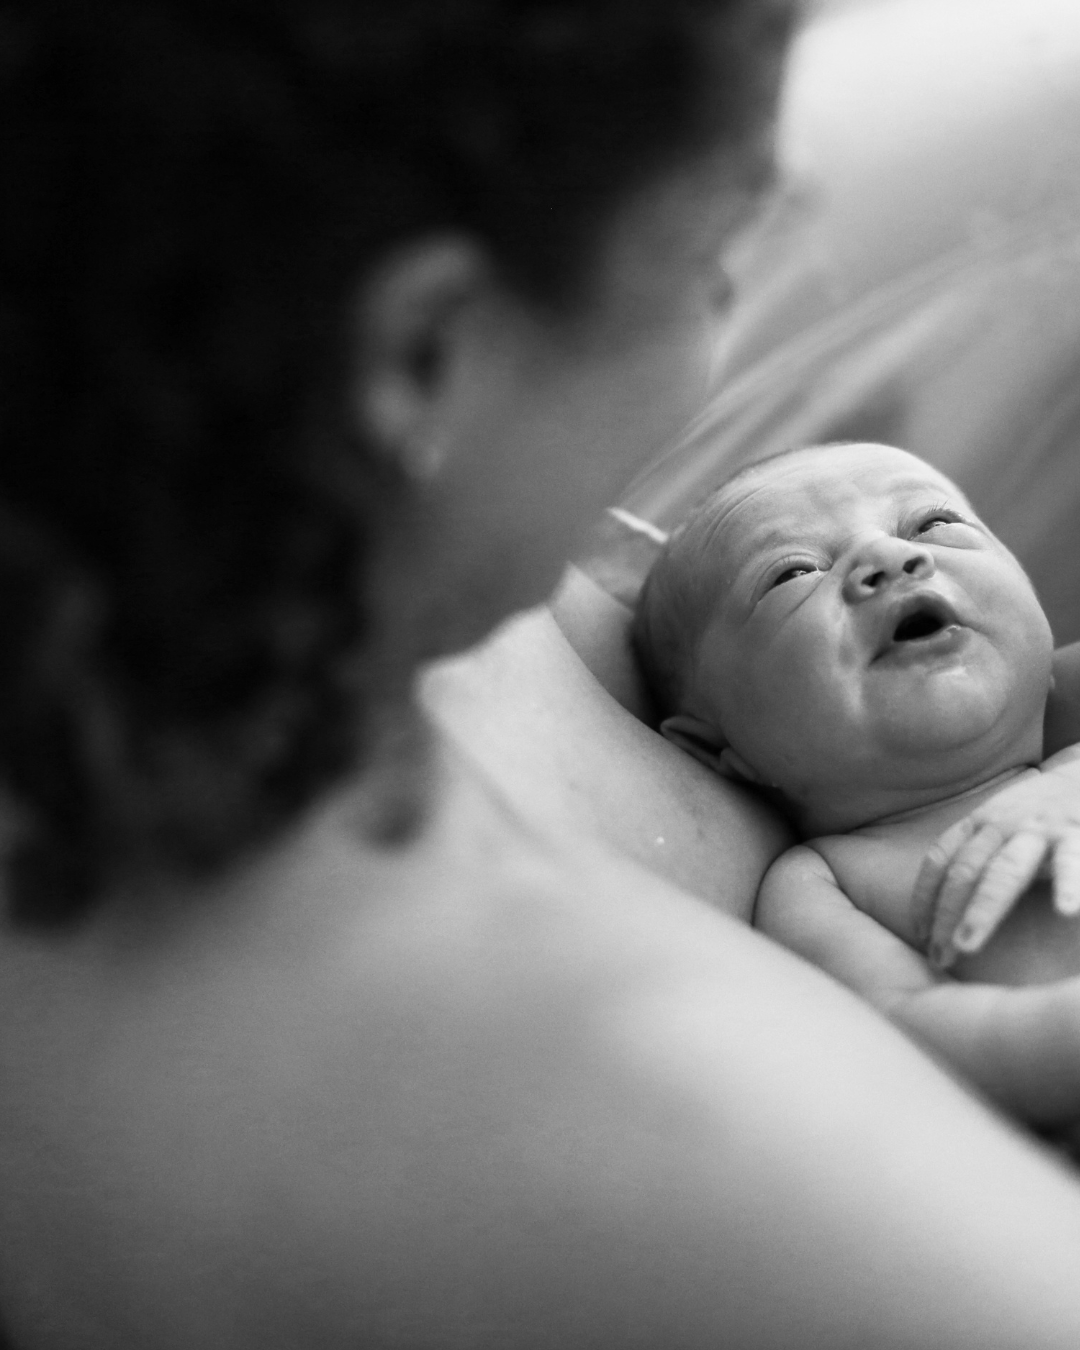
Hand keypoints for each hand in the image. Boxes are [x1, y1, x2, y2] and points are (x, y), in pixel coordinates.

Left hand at [913, 746, 1079, 969]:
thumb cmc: (1036, 811)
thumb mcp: (998, 824)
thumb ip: (975, 854)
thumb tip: (942, 907)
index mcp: (978, 823)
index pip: (940, 860)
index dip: (925, 897)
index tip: (919, 934)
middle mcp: (1001, 825)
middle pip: (964, 874)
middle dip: (947, 916)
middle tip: (938, 956)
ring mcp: (1037, 830)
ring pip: (1004, 873)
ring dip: (982, 911)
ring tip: (968, 944)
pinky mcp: (1075, 834)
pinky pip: (1072, 863)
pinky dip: (1069, 886)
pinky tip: (1065, 912)